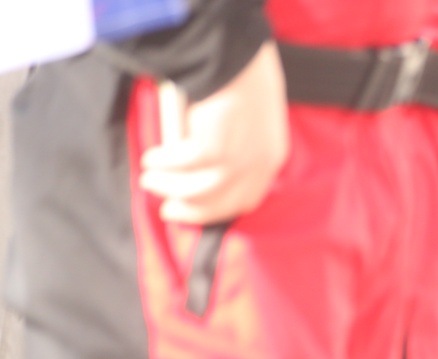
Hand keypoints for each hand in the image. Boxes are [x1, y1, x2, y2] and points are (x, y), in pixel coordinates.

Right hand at [140, 42, 289, 224]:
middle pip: (220, 203)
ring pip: (196, 191)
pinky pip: (181, 166)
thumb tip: (213, 163)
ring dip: (169, 187)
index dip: (218, 209)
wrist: (237, 54)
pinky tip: (152, 159)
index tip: (196, 208)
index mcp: (271, 158)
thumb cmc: (244, 76)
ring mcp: (238, 160)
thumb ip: (244, 144)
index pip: (246, 200)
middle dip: (190, 210)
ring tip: (150, 180)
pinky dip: (163, 164)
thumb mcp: (256, 119)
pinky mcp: (213, 149)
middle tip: (167, 208)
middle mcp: (258, 165)